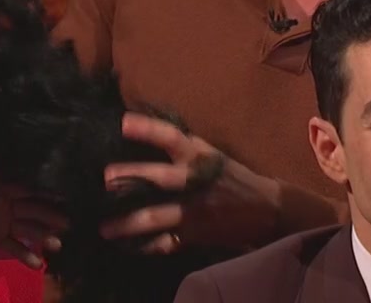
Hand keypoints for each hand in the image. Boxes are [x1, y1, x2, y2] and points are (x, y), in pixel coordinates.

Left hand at [0, 180, 65, 267]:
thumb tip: (2, 195)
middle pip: (28, 209)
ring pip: (24, 229)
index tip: (59, 195)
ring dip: (41, 236)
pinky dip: (25, 255)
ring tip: (57, 245)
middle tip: (66, 223)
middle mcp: (0, 204)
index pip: (20, 189)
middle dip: (47, 215)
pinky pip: (12, 247)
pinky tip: (38, 264)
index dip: (40, 191)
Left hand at [99, 112, 278, 252]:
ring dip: (128, 224)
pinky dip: (146, 247)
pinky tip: (127, 248)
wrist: (266, 209)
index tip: (123, 122)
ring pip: (157, 217)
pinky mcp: (195, 234)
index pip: (172, 138)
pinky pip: (165, 243)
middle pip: (161, 178)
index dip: (149, 129)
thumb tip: (143, 130)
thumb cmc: (231, 176)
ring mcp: (194, 211)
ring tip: (104, 229)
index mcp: (200, 157)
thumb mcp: (211, 154)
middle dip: (133, 178)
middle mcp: (195, 182)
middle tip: (105, 179)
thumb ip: (183, 147)